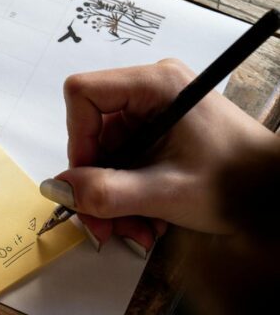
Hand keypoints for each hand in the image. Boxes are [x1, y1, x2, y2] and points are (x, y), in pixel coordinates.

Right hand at [39, 59, 276, 254]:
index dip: (77, 139)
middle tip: (105, 224)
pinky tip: (147, 217)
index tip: (86, 180)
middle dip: (96, 183)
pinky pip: (123, 160)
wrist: (279, 196)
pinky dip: (127, 193)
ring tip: (136, 228)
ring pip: (104, 152)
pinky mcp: (158, 131)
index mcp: (155, 85)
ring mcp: (154, 111)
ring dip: (112, 195)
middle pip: (91, 130)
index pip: (83, 95)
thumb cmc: (241, 184)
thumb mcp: (166, 194)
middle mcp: (151, 91)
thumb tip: (57, 189)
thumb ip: (106, 192)